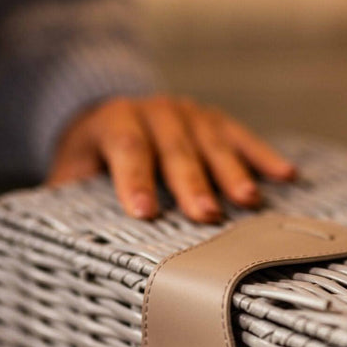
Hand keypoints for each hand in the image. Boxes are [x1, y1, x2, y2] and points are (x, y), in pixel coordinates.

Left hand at [47, 95, 295, 222]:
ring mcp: (188, 113)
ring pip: (212, 141)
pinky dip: (263, 155)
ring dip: (232, 172)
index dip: (134, 179)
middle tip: (205, 215)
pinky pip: (242, 136)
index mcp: (113, 120)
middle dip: (191, 183)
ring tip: (248, 201)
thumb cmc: (91, 159)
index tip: (144, 212)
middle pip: (175, 148)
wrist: (109, 116)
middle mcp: (154, 110)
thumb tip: (60, 236)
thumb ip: (68, 197)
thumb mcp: (69, 173)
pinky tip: (286, 175)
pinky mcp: (214, 120)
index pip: (126, 147)